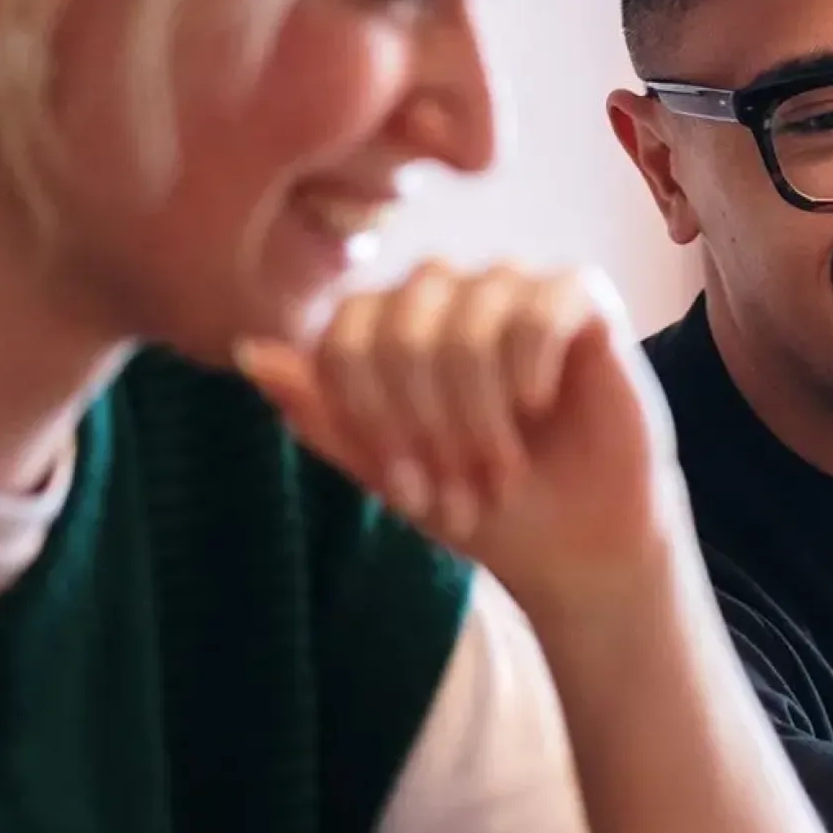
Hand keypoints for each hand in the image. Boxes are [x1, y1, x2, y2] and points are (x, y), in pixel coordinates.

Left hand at [235, 262, 678, 601]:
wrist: (580, 544)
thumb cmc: (484, 508)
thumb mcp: (390, 475)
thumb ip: (324, 417)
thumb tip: (252, 353)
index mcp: (391, 327)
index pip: (346, 335)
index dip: (370, 418)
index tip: (407, 490)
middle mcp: (447, 293)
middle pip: (400, 328)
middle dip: (426, 425)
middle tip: (460, 492)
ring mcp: (513, 287)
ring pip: (467, 323)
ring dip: (479, 416)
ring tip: (501, 473)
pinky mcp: (580, 296)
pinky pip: (536, 310)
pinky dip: (529, 371)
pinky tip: (540, 407)